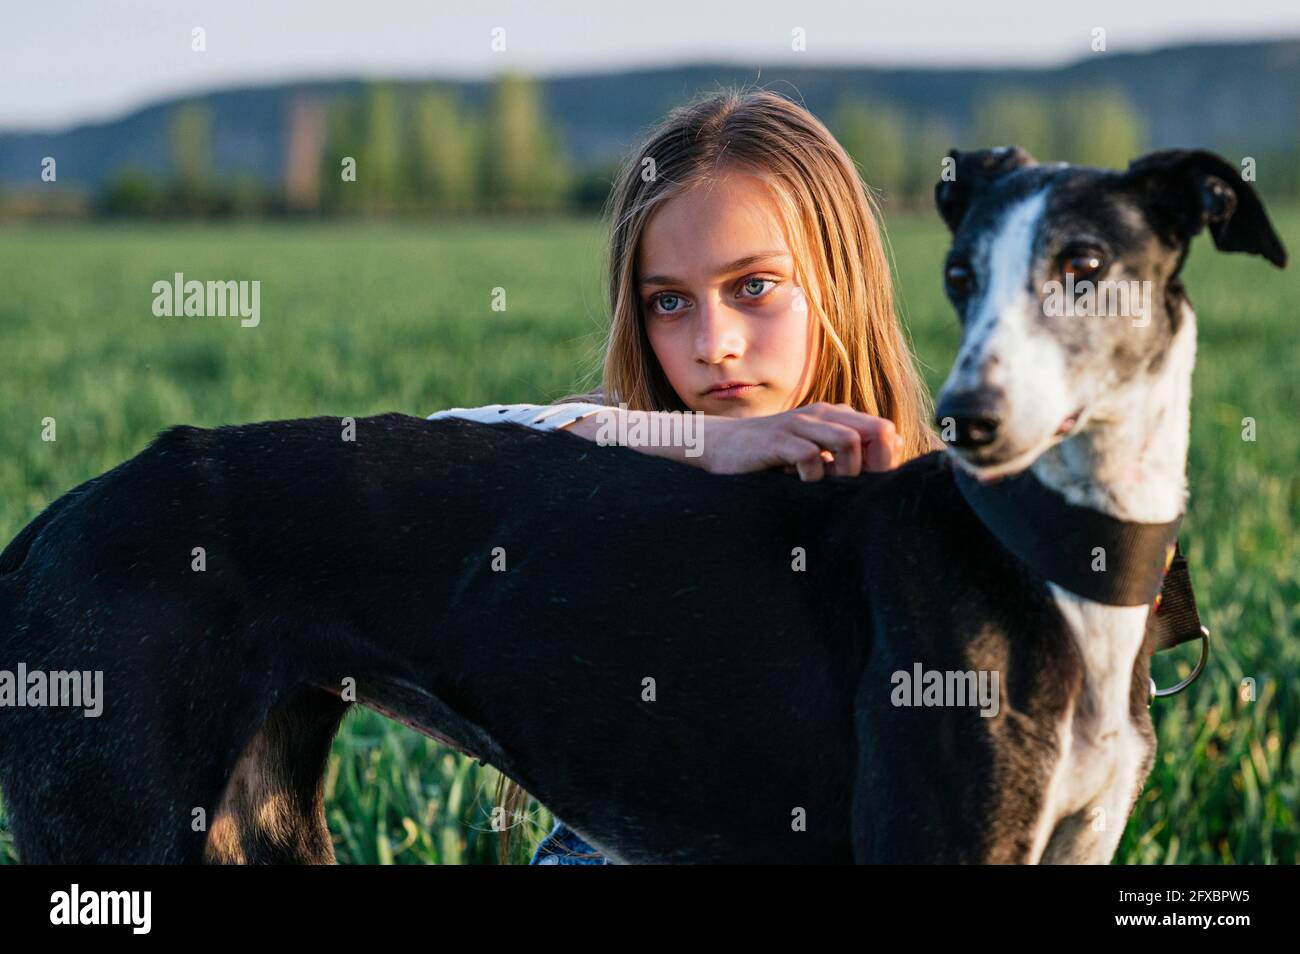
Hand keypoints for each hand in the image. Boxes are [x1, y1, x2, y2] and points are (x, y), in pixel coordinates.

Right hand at [702, 403, 902, 480]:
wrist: (720, 444)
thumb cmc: (771, 454)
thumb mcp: (814, 448)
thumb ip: (849, 447)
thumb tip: (896, 445)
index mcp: (834, 416)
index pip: (885, 430)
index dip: (886, 460)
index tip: (870, 486)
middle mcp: (822, 415)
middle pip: (877, 431)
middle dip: (877, 465)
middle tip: (859, 490)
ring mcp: (799, 425)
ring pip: (848, 441)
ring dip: (847, 472)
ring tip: (830, 489)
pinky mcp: (777, 440)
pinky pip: (810, 456)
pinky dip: (813, 477)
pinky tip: (802, 486)